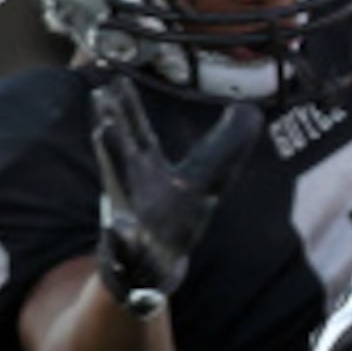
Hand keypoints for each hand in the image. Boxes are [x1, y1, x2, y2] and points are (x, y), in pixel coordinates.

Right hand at [89, 78, 263, 313]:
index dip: (129, 108)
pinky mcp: (128, 253)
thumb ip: (226, 147)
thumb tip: (250, 109)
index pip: (139, 135)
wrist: (150, 271)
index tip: (116, 79)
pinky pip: (125, 247)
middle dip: (114, 131)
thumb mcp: (205, 182)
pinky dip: (123, 239)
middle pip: (123, 156)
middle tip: (101, 100)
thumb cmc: (174, 218)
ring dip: (114, 174)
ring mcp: (127, 219)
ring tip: (104, 142)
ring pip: (118, 188)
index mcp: (148, 171)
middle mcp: (133, 191)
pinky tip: (123, 230)